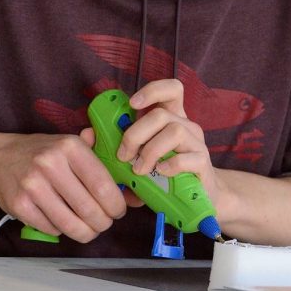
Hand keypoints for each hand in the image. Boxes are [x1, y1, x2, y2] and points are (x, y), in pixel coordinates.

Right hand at [0, 130, 127, 242]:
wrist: (0, 159)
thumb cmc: (45, 155)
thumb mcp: (72, 148)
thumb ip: (102, 166)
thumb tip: (134, 194)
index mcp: (70, 147)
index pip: (102, 184)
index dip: (116, 204)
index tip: (119, 210)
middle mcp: (50, 164)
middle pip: (89, 208)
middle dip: (103, 223)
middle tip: (104, 223)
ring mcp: (33, 185)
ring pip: (71, 224)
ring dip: (86, 232)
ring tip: (88, 229)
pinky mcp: (20, 205)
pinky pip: (52, 229)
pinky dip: (62, 231)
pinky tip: (62, 221)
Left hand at [118, 79, 219, 205]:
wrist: (195, 201)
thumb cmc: (162, 176)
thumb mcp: (136, 159)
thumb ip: (112, 146)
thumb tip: (87, 134)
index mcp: (172, 118)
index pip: (172, 89)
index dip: (152, 91)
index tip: (132, 104)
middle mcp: (186, 126)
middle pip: (161, 114)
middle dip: (136, 133)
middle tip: (124, 156)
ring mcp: (197, 143)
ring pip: (174, 131)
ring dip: (150, 151)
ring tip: (140, 170)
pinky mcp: (203, 163)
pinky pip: (185, 158)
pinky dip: (168, 166)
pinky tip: (160, 174)